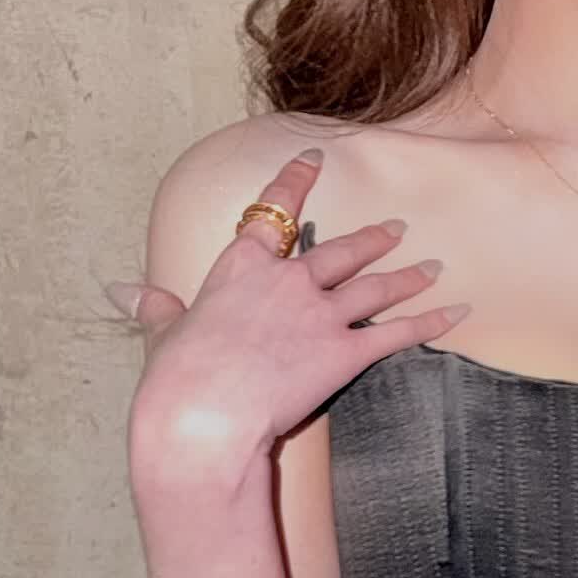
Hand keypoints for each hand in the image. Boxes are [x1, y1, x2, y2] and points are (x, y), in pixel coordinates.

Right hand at [112, 148, 470, 459]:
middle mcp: (287, 281)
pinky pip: (397, 334)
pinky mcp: (344, 352)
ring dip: (407, 276)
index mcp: (240, 268)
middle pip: (339, 251)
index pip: (271, 214)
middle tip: (397, 227)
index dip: (294, 183)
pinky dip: (430, 321)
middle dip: (372, 238)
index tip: (313, 160)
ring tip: (432, 266)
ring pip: (375, 287)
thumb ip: (156, 308)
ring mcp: (320, 314)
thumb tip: (122, 289)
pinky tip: (455, 311)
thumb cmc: (176, 380)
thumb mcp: (164, 335)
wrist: (203, 417)